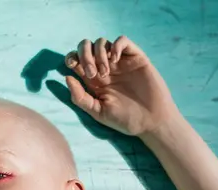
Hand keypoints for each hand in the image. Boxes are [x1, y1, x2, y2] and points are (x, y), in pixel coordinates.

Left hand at [64, 36, 179, 136]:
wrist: (151, 120)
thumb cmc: (124, 119)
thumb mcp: (97, 111)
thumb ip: (80, 97)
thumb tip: (66, 77)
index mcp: (93, 80)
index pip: (76, 60)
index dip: (71, 58)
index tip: (72, 66)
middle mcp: (104, 68)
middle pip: (86, 47)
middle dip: (84, 55)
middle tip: (91, 73)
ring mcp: (120, 62)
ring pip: (102, 42)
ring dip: (98, 53)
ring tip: (105, 73)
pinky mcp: (135, 58)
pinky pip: (122, 40)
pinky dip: (115, 46)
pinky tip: (115, 60)